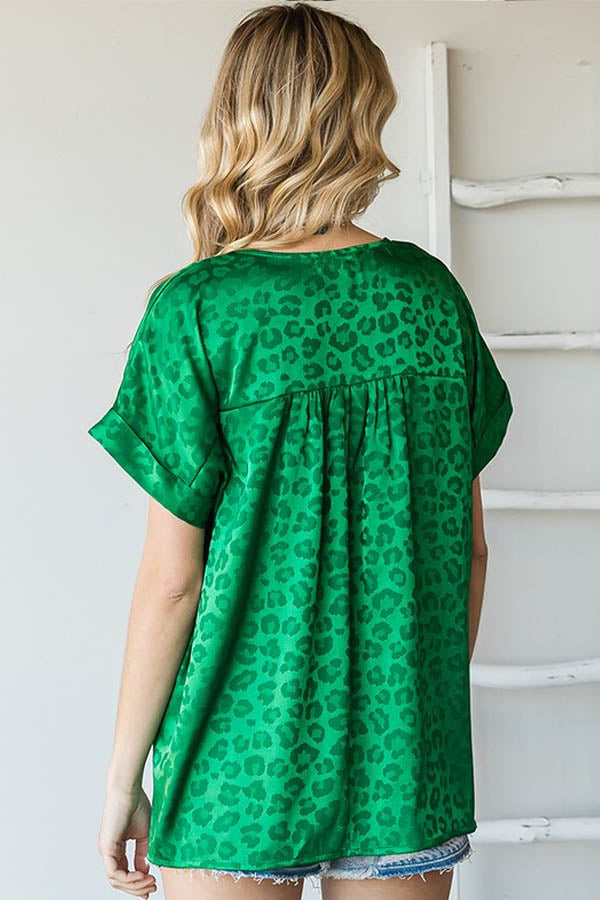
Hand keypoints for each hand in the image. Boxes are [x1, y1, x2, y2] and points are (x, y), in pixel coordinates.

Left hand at [98, 782, 156, 896]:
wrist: (129, 789)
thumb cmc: (136, 805)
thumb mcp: (144, 834)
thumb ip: (143, 853)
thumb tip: (145, 870)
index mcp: (117, 848)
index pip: (124, 873)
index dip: (138, 883)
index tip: (152, 885)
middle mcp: (109, 852)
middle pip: (119, 881)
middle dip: (137, 888)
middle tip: (152, 889)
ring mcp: (106, 850)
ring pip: (116, 880)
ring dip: (134, 885)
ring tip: (150, 882)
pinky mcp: (106, 848)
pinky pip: (114, 873)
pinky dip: (129, 878)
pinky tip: (142, 875)